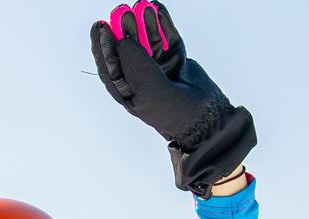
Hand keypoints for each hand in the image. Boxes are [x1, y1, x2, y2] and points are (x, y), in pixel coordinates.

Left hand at [90, 2, 256, 193]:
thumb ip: (137, 67)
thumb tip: (123, 40)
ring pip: (148, 40)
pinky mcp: (175, 58)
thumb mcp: (151, 92)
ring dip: (143, 23)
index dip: (103, 45)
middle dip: (124, 29)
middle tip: (121, 11)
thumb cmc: (176, 113)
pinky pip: (167, 36)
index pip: (109, 65)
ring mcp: (158, 67)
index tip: (100, 26)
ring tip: (141, 6)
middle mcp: (139, 77)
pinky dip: (162, 23)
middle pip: (127, 48)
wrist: (209, 117)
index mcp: (127, 91)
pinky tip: (156, 8)